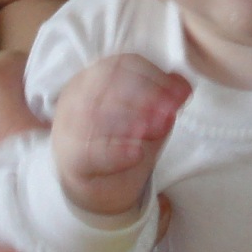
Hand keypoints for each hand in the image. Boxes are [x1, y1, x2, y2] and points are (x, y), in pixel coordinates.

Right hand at [52, 52, 189, 218]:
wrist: (97, 186)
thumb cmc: (122, 141)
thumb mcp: (149, 117)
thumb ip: (165, 100)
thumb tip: (183, 85)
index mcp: (95, 77)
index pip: (124, 64)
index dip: (155, 77)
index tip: (181, 96)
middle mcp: (77, 96)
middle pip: (107, 83)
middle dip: (145, 95)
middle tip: (170, 114)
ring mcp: (68, 126)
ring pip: (93, 114)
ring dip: (131, 118)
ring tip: (157, 129)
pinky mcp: (69, 159)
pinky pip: (89, 152)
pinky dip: (115, 152)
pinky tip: (136, 154)